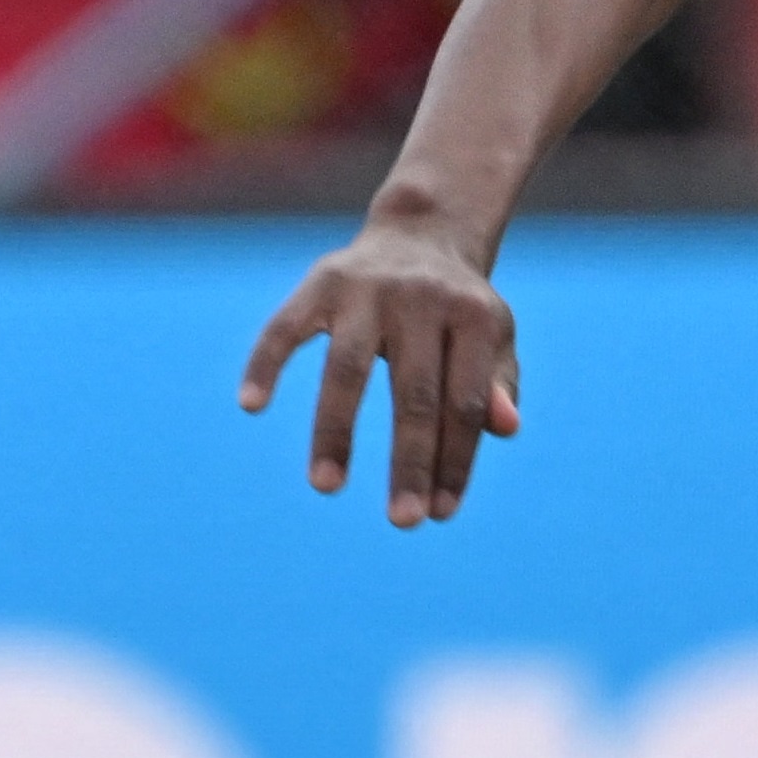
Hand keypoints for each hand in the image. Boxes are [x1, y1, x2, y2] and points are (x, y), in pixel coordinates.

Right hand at [240, 208, 522, 527]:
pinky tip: (251, 405)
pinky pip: (285, 327)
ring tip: (327, 487)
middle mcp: (422, 300)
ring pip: (347, 369)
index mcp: (476, 317)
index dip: (456, 460)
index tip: (442, 513)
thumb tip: (506, 428)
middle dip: (410, 462)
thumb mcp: (493, 341)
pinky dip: (265, 363)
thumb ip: (498, 387)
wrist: (422, 235)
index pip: (466, 402)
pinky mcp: (320, 283)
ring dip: (335, 432)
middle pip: (414, 394)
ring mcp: (368, 290)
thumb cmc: (460, 311)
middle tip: (404, 522)